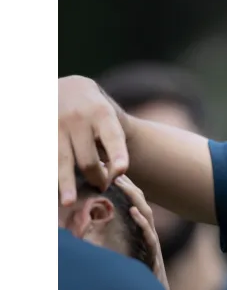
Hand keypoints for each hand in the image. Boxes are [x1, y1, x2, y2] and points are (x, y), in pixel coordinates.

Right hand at [58, 75, 128, 205]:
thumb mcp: (108, 115)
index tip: (121, 170)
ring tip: (70, 202)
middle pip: (88, 158)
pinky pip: (46, 156)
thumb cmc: (95, 110)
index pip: (112, 137)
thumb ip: (112, 140)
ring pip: (62, 160)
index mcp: (102, 113)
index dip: (117, 154)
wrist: (66, 87)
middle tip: (102, 187)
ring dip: (67, 183)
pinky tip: (52, 188)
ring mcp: (56, 125)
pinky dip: (50, 173)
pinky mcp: (41, 131)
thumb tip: (115, 174)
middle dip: (97, 178)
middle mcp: (78, 118)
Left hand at [115, 174, 183, 289]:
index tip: (107, 171)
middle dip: (127, 185)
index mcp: (138, 234)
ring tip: (121, 182)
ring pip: (145, 214)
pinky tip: (134, 211)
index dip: (121, 188)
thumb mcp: (118, 260)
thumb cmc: (136, 286)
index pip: (131, 204)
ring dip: (134, 197)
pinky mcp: (154, 255)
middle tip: (113, 168)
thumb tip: (82, 232)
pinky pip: (149, 235)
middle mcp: (146, 235)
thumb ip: (106, 245)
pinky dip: (142, 222)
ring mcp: (151, 244)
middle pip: (139, 203)